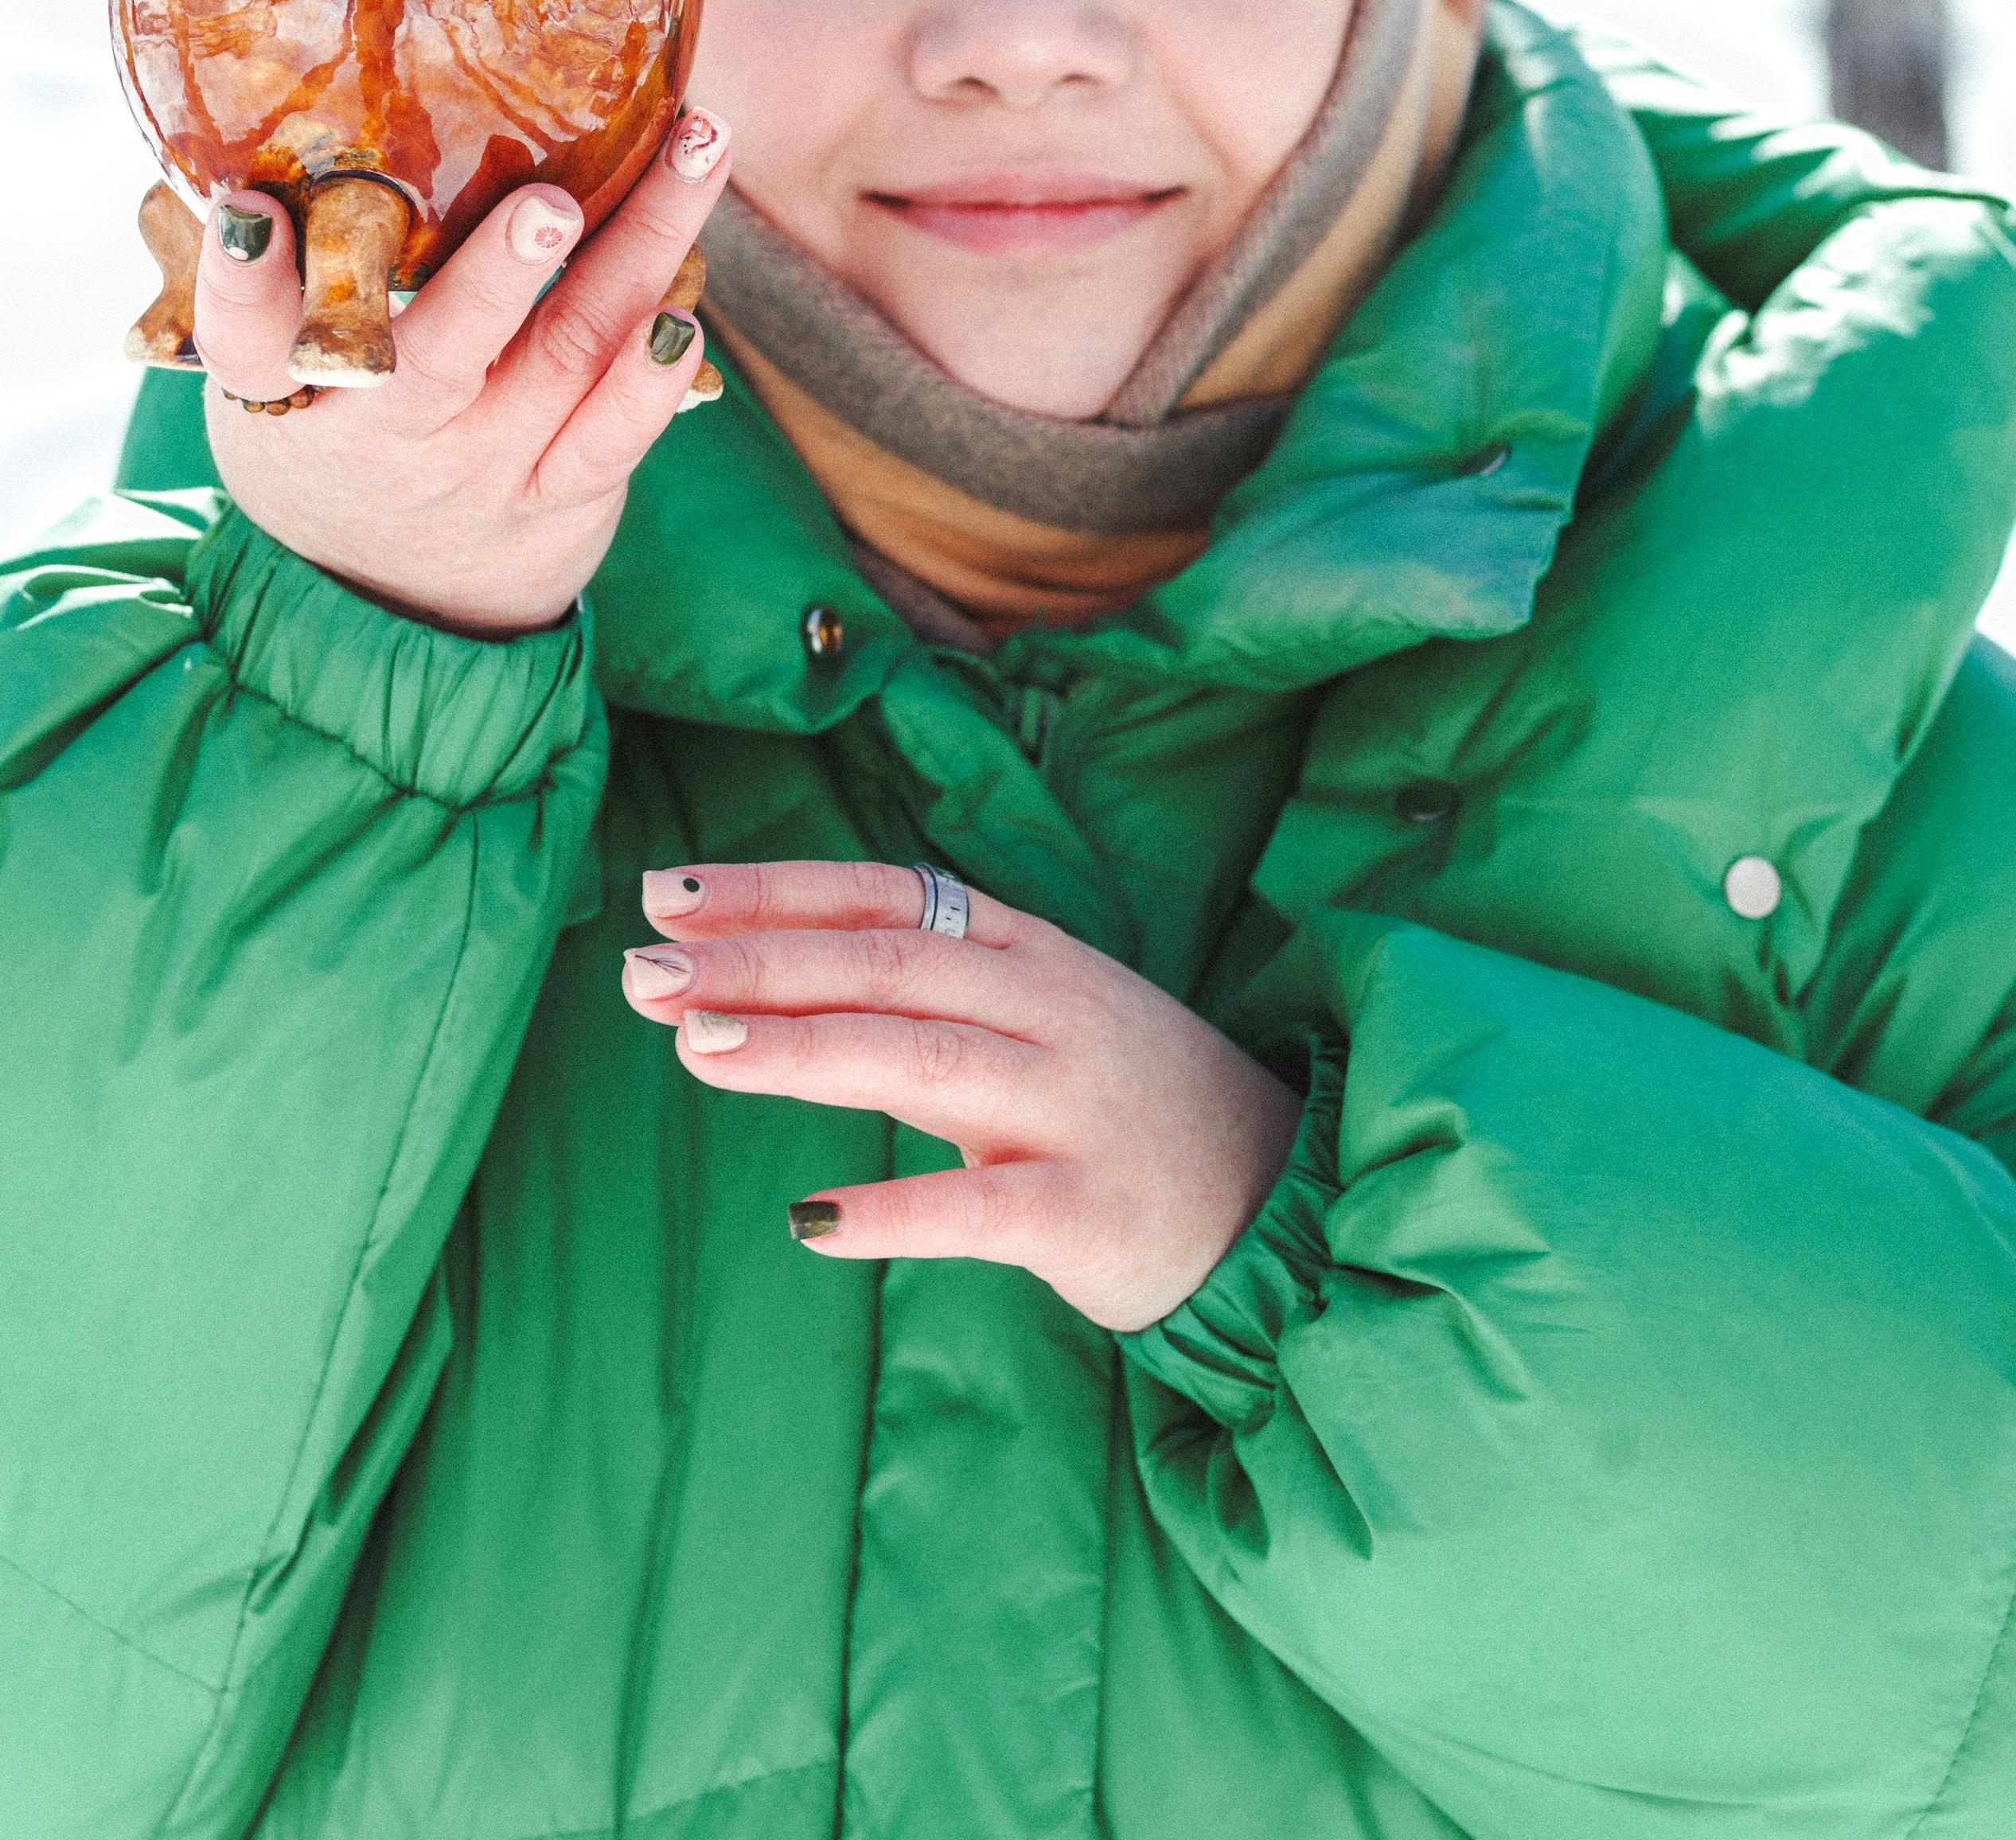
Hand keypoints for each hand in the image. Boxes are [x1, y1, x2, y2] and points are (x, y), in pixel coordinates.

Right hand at [193, 109, 733, 635]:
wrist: (383, 597)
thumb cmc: (335, 430)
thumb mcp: (273, 370)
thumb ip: (277, 276)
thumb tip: (265, 145)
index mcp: (285, 387)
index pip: (242, 338)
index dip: (242, 279)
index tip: (248, 211)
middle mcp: (384, 431)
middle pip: (441, 354)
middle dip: (500, 271)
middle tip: (551, 203)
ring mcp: (481, 468)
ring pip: (565, 355)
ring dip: (637, 253)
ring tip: (688, 161)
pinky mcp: (556, 495)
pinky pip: (612, 441)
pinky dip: (652, 381)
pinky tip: (688, 315)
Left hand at [620, 859, 1303, 1333]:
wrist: (1278, 1200)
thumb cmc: (1126, 1103)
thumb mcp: (1036, 1013)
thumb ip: (918, 991)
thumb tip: (757, 975)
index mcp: (1027, 952)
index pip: (886, 897)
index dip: (776, 890)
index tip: (665, 891)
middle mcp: (1050, 1009)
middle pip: (888, 965)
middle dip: (760, 960)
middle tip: (644, 969)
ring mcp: (1074, 1106)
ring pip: (924, 1059)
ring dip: (804, 1049)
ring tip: (698, 1046)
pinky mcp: (1091, 1211)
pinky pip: (980, 1208)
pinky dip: (895, 1211)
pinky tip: (808, 1217)